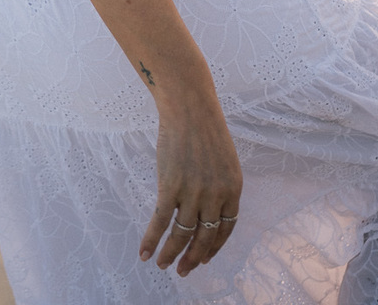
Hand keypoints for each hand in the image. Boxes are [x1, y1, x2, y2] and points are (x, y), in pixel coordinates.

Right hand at [139, 100, 241, 278]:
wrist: (189, 106)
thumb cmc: (205, 127)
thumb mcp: (224, 159)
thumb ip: (220, 185)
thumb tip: (209, 208)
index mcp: (233, 188)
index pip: (226, 229)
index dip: (214, 246)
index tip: (204, 257)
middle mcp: (216, 195)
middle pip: (204, 238)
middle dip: (193, 259)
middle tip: (183, 271)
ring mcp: (193, 192)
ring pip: (181, 235)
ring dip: (171, 254)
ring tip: (162, 265)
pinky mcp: (170, 187)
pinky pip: (160, 221)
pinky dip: (151, 240)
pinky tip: (144, 253)